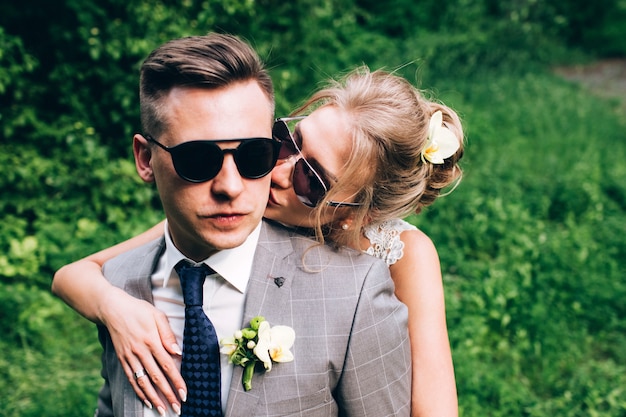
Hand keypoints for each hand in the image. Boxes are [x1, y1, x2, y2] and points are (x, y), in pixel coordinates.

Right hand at [98, 286, 185, 414]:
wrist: (112, 309)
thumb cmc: (138, 310)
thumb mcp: (157, 315)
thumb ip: (168, 334)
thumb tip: (177, 351)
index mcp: (152, 340)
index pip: (167, 365)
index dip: (176, 381)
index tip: (184, 393)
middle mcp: (140, 351)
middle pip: (156, 377)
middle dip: (167, 394)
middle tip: (177, 408)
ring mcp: (130, 357)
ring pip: (143, 382)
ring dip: (153, 398)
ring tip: (163, 410)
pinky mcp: (122, 359)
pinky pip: (131, 379)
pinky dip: (139, 392)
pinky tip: (147, 401)